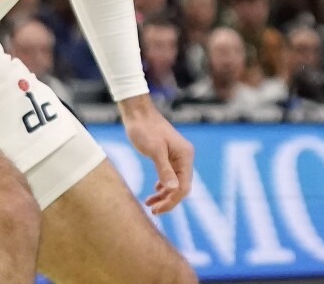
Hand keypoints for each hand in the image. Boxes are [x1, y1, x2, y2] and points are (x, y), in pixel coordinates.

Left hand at [120, 96, 193, 214]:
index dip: (172, 201)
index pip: (184, 186)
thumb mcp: (154, 151)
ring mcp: (176, 156)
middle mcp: (184, 157)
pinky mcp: (168, 155)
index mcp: (185, 156)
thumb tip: (173, 190)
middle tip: (152, 210)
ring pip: (175, 182)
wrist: (137, 113)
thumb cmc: (145, 129)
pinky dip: (162, 185)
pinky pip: (169, 176)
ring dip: (164, 195)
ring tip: (149, 204)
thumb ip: (164, 170)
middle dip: (168, 200)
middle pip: (181, 186)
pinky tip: (154, 190)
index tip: (157, 210)